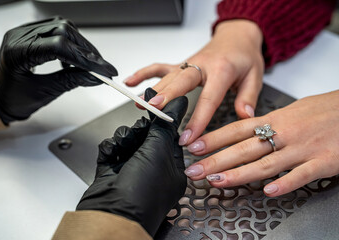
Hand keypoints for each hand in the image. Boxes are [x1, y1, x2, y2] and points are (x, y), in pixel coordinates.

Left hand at [0, 17, 116, 123]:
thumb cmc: (12, 98)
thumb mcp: (44, 93)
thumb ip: (71, 81)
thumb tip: (95, 77)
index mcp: (18, 52)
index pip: (60, 47)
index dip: (86, 59)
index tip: (104, 70)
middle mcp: (20, 36)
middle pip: (64, 32)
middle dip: (88, 52)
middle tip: (103, 69)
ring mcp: (25, 32)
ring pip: (64, 27)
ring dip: (82, 45)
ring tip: (91, 63)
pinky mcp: (32, 33)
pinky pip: (58, 29)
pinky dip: (72, 42)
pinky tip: (75, 57)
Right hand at [76, 88, 187, 236]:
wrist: (112, 215)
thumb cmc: (142, 194)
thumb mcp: (158, 152)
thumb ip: (165, 125)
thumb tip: (179, 103)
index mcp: (171, 169)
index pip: (168, 138)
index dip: (160, 123)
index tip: (155, 107)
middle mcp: (152, 171)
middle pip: (146, 138)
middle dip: (139, 132)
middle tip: (137, 133)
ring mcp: (132, 172)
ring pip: (128, 142)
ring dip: (123, 139)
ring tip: (122, 145)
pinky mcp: (113, 173)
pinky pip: (112, 150)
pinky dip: (111, 148)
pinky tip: (112, 152)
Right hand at [125, 20, 263, 145]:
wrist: (237, 37)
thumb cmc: (244, 55)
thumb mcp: (255, 75)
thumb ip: (248, 97)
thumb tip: (244, 117)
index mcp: (221, 70)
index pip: (208, 98)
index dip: (198, 119)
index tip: (190, 137)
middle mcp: (201, 65)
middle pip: (181, 82)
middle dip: (167, 97)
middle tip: (157, 113)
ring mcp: (188, 64)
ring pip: (168, 76)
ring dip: (153, 90)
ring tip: (140, 105)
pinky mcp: (181, 65)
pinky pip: (159, 67)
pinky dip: (144, 73)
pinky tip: (131, 82)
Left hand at [183, 90, 338, 196]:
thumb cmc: (325, 110)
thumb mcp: (292, 110)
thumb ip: (270, 121)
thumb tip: (248, 128)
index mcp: (276, 120)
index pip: (236, 129)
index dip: (213, 138)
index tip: (194, 146)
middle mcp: (284, 134)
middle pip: (244, 148)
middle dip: (216, 160)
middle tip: (195, 169)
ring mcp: (302, 149)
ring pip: (265, 164)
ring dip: (238, 174)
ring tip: (217, 181)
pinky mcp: (323, 162)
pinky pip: (301, 175)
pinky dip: (284, 184)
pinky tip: (268, 192)